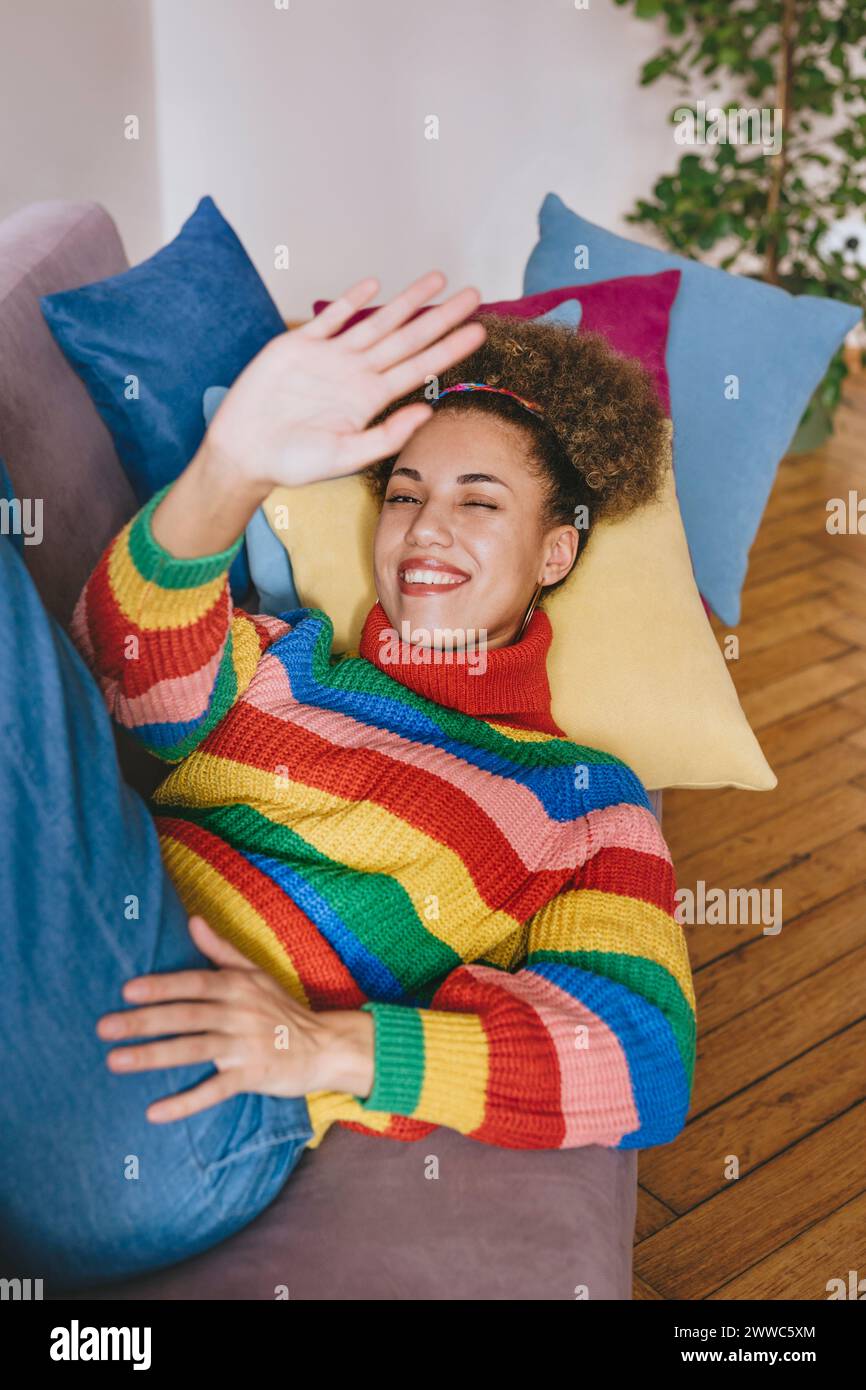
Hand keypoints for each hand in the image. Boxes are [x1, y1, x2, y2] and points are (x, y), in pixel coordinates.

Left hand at [95, 915, 374, 1122]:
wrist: (325, 1045)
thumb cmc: (283, 1008)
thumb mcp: (255, 973)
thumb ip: (220, 950)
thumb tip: (192, 919)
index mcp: (238, 986)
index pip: (194, 983)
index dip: (162, 986)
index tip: (128, 990)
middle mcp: (239, 1013)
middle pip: (186, 1016)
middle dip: (144, 1021)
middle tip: (104, 1027)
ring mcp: (245, 1046)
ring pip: (193, 1050)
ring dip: (153, 1056)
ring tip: (115, 1061)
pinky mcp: (252, 1076)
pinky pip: (214, 1091)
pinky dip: (184, 1102)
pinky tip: (154, 1112)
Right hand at [200, 270, 485, 490]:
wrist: (245, 452)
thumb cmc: (293, 462)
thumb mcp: (345, 456)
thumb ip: (387, 435)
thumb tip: (427, 413)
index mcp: (370, 400)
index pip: (420, 368)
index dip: (449, 349)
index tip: (479, 331)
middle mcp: (356, 374)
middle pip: (407, 338)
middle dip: (441, 316)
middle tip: (473, 295)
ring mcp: (329, 357)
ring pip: (376, 321)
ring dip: (407, 301)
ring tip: (437, 279)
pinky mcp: (298, 345)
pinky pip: (330, 319)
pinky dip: (350, 301)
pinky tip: (373, 285)